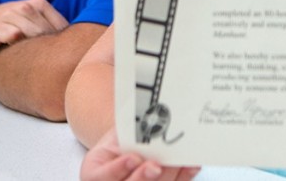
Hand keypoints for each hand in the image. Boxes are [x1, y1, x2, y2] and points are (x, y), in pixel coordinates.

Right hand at [0, 0, 69, 64]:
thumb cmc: (6, 28)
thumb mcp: (31, 24)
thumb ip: (50, 29)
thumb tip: (76, 45)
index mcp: (39, 4)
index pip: (61, 25)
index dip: (64, 43)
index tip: (64, 56)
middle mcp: (26, 7)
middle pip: (49, 31)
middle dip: (52, 48)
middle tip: (52, 64)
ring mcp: (11, 16)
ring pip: (35, 34)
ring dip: (37, 49)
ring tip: (37, 62)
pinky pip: (15, 36)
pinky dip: (20, 45)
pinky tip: (19, 54)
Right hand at [81, 129, 199, 180]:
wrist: (123, 154)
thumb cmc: (118, 144)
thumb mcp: (113, 135)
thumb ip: (125, 132)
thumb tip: (144, 112)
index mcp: (95, 175)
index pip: (104, 176)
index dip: (119, 168)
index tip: (133, 158)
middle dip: (144, 177)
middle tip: (156, 166)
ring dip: (168, 177)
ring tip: (178, 162)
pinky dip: (183, 177)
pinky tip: (191, 166)